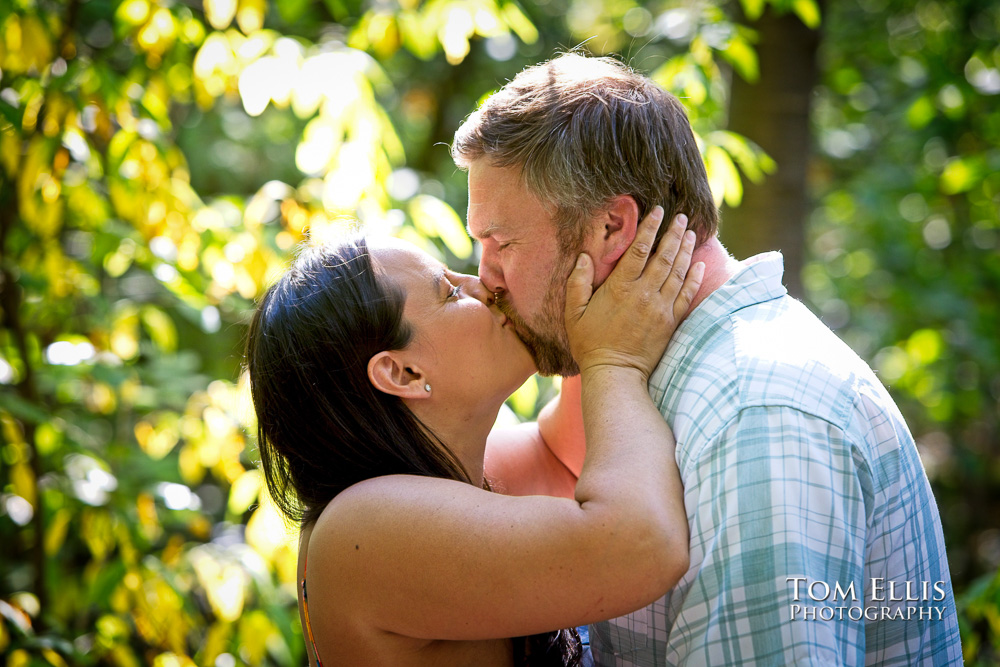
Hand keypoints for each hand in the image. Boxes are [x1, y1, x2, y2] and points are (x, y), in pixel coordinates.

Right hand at [564, 207, 704, 379]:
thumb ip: (577, 283)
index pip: (640, 250)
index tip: (658, 212)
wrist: (615, 373)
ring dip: (686, 250)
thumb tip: (584, 257)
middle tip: (681, 216)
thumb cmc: (590, 343)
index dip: (650, 228)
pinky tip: (699, 264)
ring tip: (691, 233)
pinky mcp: (671, 322)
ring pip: (678, 272)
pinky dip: (694, 278)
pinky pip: (686, 295)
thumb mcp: (574, 313)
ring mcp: (661, 308)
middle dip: (674, 234)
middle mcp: (644, 294)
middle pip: (664, 256)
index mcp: (620, 288)